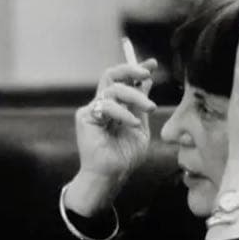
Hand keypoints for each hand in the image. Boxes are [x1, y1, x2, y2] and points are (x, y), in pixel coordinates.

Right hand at [74, 60, 158, 183]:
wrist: (111, 175)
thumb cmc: (124, 156)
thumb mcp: (140, 126)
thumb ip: (141, 105)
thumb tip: (148, 82)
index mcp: (115, 106)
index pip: (124, 81)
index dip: (137, 70)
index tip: (153, 64)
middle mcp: (102, 105)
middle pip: (111, 75)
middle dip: (130, 70)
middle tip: (147, 74)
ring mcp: (92, 110)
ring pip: (113, 89)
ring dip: (134, 95)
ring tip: (150, 108)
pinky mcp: (85, 118)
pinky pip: (106, 106)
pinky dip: (122, 113)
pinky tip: (133, 123)